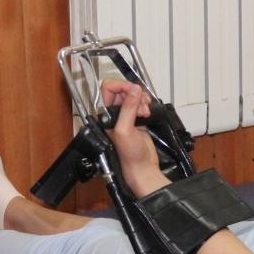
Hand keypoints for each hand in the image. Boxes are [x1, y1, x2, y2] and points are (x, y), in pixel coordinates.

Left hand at [100, 80, 168, 195]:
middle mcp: (114, 114)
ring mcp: (126, 117)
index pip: (108, 89)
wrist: (142, 167)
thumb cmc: (129, 155)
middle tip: (141, 103)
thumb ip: (128, 108)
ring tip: (145, 111)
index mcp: (105, 115)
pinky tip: (147, 113)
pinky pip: (141, 104)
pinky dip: (146, 105)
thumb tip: (134, 91)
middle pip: (122, 90)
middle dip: (133, 93)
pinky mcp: (137, 120)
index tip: (132, 90)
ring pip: (133, 96)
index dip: (121, 86)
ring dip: (141, 100)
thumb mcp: (125, 130)